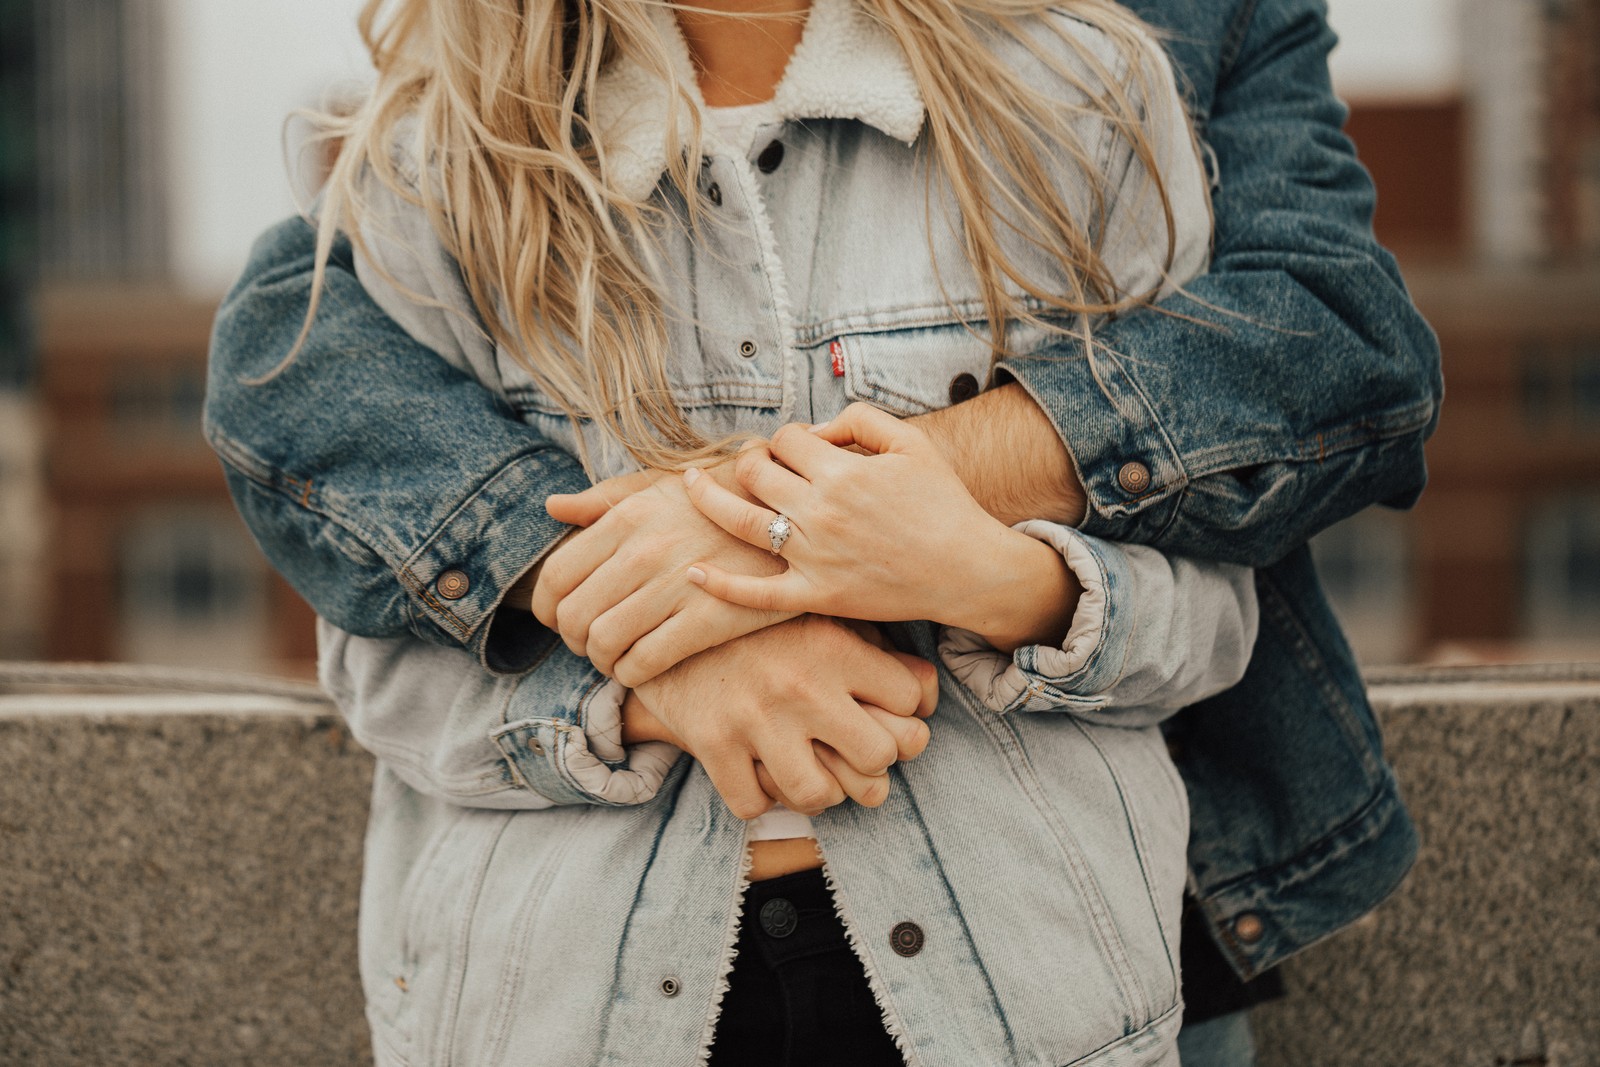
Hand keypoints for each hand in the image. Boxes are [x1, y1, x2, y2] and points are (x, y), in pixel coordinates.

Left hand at [535, 463, 798, 685]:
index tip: (559, 619)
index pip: (557, 575)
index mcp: (628, 517)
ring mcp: (675, 587)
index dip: (547, 607)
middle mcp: (644, 551)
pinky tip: (641, 668)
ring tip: (616, 658)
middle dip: (574, 639)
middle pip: (574, 616)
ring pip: (604, 643)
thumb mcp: (663, 486)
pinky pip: (643, 662)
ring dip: (602, 660)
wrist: (796, 520)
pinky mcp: (708, 620)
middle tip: (591, 643)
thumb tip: (552, 508)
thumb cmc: (723, 502)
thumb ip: (604, 500)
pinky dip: (631, 674)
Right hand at [624, 615, 937, 818]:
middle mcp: (802, 686)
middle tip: (856, 754)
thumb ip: (871, 646)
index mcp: (835, 646)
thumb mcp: (817, 612)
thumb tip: (925, 693)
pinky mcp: (712, 742)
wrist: (665, 603)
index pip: (912, 701)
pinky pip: (753, 804)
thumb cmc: (756, 614)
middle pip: (880, 756)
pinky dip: (760, 798)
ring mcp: (756, 719)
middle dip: (874, 763)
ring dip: (822, 791)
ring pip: (820, 796)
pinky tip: (762, 773)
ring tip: (814, 771)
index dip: (910, 714)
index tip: (890, 713)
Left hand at [683, 404, 1051, 631]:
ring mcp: (814, 556)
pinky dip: (720, 585)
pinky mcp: (816, 595)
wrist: (967, 568)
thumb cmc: (943, 502)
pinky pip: (756, 595)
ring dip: (707, 499)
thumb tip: (814, 428)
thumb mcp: (911, 443)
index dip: (785, 437)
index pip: (785, 438)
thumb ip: (860, 420)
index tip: (796, 447)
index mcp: (841, 471)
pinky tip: (692, 572)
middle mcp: (820, 511)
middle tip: (754, 464)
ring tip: (691, 486)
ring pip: (739, 522)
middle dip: (749, 460)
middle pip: (754, 472)